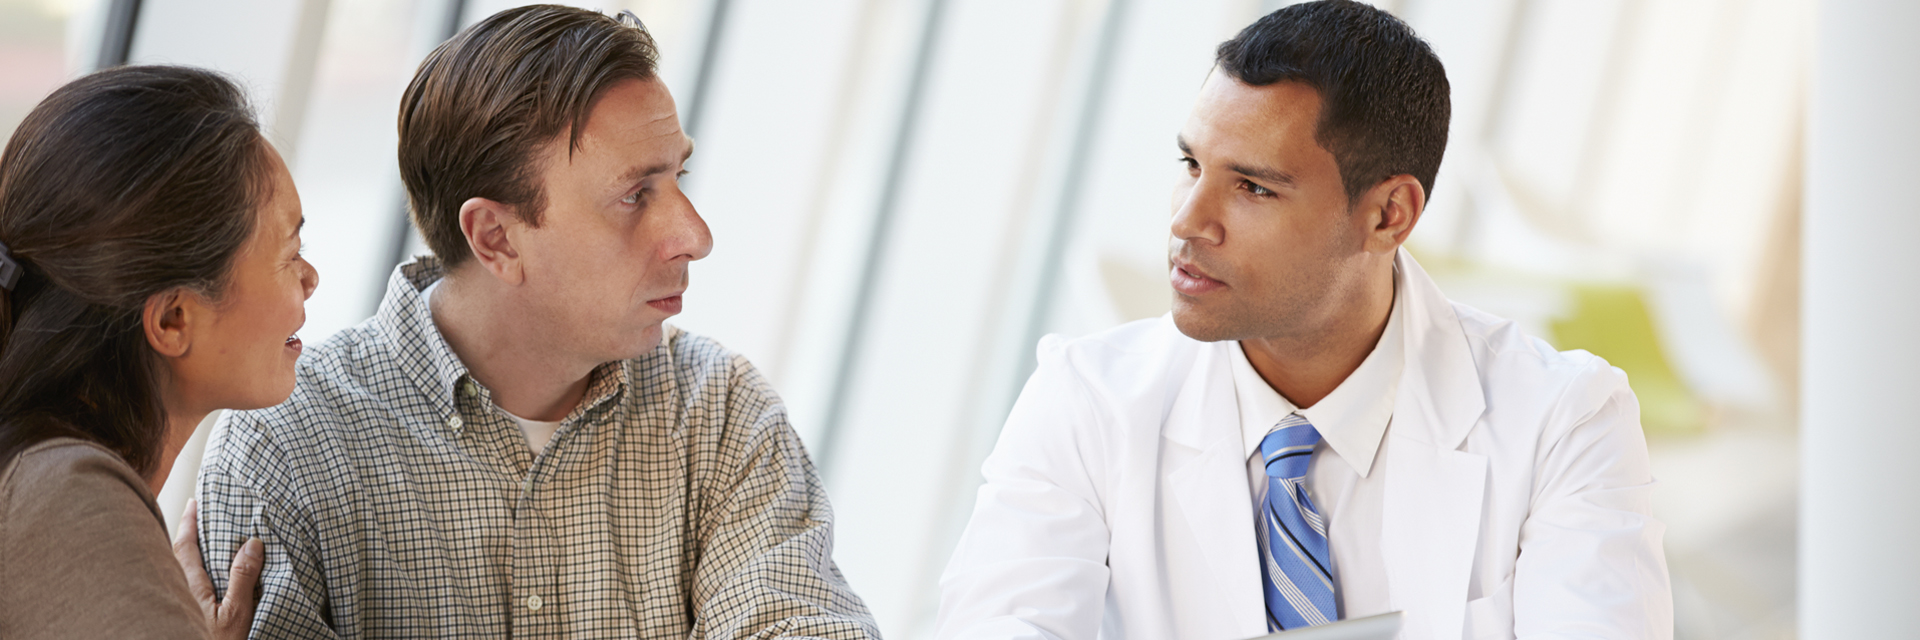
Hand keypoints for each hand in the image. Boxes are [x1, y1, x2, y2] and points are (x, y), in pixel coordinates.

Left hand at [172, 498, 262, 639]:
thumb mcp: (237, 614)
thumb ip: (243, 579)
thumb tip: (251, 544)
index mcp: (189, 587)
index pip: (185, 546)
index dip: (189, 522)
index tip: (194, 503)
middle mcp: (176, 593)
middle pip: (172, 556)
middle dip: (182, 535)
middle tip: (193, 516)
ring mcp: (172, 605)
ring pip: (172, 572)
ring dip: (182, 555)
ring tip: (196, 544)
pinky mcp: (173, 617)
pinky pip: (177, 587)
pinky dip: (184, 575)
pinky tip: (196, 582)